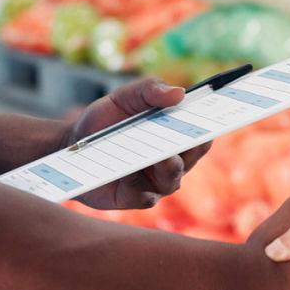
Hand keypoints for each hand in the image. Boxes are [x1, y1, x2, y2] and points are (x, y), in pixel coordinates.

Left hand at [67, 78, 211, 209]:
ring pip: (172, 177)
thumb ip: (150, 90)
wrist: (72, 145)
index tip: (217, 115)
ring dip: (167, 166)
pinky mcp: (137, 199)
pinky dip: (136, 181)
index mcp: (176, 133)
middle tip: (190, 135)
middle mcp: (174, 160)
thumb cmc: (106, 119)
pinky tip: (127, 169)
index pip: (204, 132)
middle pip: (193, 155)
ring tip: (160, 155)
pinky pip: (144, 193)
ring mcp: (156, 182)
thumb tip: (180, 93)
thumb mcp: (125, 97)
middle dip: (192, 145)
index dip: (213, 124)